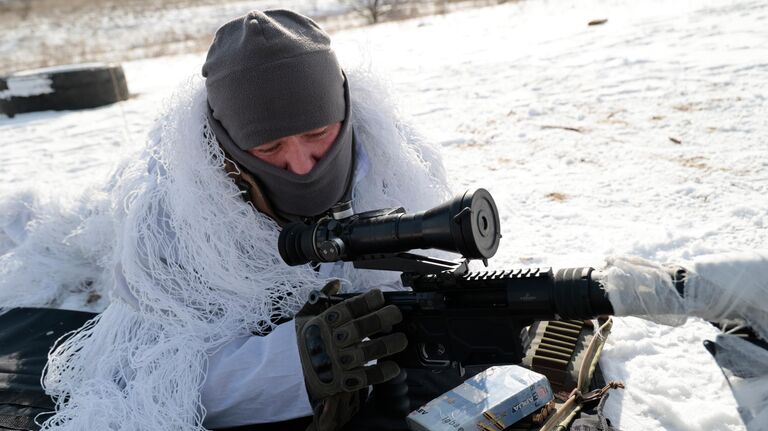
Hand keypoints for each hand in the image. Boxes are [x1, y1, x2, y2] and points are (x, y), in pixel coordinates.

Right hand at [296, 281, 406, 428]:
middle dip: (384, 318)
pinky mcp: (342, 381)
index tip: (380, 296)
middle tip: (396, 314)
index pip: (348, 308)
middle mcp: (332, 341)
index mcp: (324, 323)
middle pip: (362, 327)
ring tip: (402, 339)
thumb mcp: (304, 317)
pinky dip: (381, 373)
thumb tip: (334, 282)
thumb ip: (321, 299)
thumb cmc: (300, 343)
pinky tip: (394, 367)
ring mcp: (338, 362)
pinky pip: (366, 377)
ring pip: (368, 351)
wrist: (284, 374)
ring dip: (389, 345)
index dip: (366, 300)